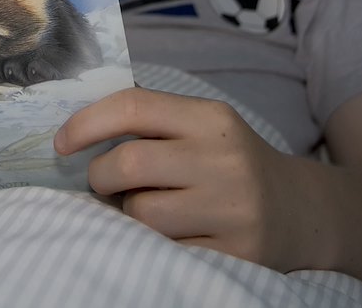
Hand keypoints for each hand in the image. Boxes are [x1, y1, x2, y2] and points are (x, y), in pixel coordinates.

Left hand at [54, 87, 308, 270]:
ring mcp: (232, 210)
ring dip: (128, 215)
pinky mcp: (235, 254)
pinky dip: (154, 244)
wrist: (300, 212)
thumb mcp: (204, 128)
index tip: (61, 142)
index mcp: (211, 119)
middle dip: (100, 176)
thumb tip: (78, 121)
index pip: (133, 106)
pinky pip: (164, 252)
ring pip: (141, 214)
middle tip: (103, 183)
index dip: (86, 123)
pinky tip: (171, 233)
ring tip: (146, 209)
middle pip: (128, 164)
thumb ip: (151, 120)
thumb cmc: (232, 164)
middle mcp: (225, 160)